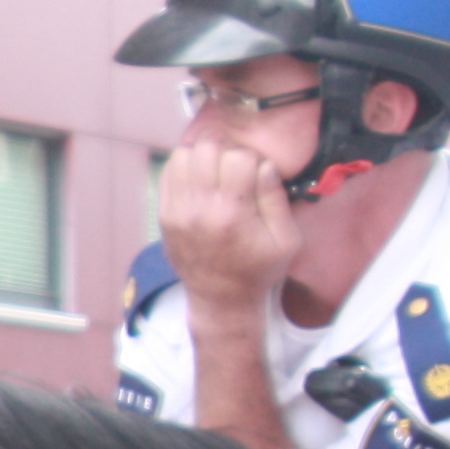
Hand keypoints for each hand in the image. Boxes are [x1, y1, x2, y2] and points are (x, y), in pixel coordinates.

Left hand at [157, 138, 300, 312]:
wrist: (220, 299)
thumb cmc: (259, 269)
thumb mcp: (286, 240)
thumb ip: (276, 197)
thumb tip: (264, 164)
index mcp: (232, 215)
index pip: (238, 157)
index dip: (252, 160)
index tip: (255, 176)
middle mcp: (199, 210)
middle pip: (207, 149)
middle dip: (226, 152)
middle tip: (235, 170)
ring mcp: (176, 211)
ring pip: (184, 154)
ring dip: (204, 156)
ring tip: (217, 173)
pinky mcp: (164, 214)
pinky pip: (169, 171)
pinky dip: (186, 166)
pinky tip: (201, 179)